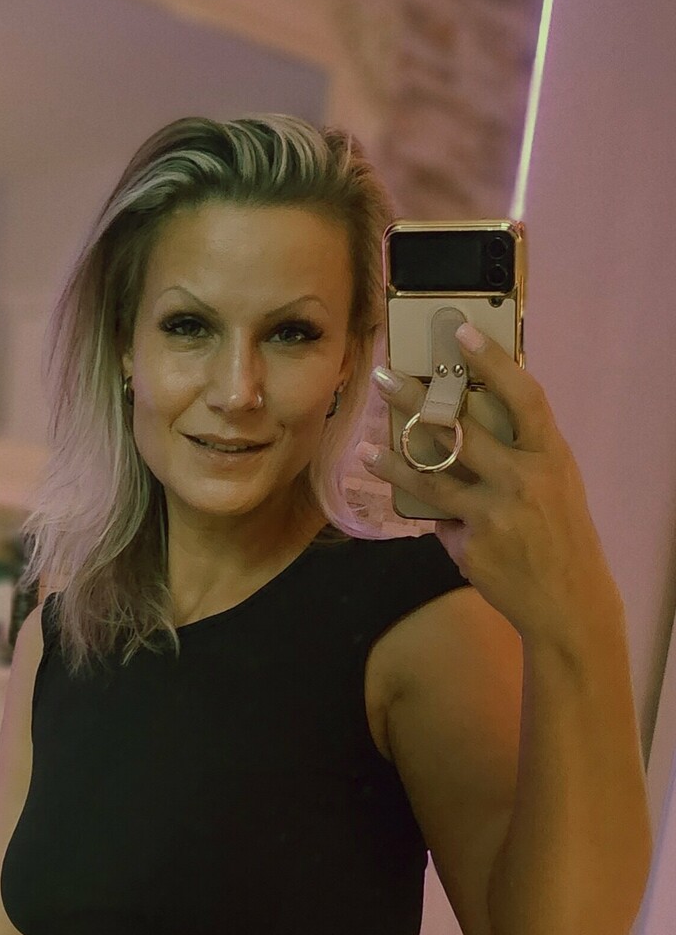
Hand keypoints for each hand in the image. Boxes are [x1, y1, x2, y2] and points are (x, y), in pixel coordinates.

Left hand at [364, 326, 624, 654]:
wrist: (567, 602)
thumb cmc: (561, 534)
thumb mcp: (557, 483)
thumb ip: (524, 451)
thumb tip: (473, 420)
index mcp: (550, 456)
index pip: (524, 396)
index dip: (493, 362)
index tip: (461, 333)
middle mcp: (522, 479)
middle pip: (460, 429)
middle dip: (415, 400)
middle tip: (383, 377)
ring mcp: (494, 514)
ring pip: (432, 477)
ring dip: (394, 460)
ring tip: (367, 448)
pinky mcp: (472, 546)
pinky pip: (439, 518)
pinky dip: (427, 510)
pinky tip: (406, 501)